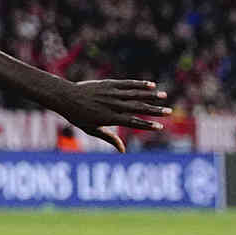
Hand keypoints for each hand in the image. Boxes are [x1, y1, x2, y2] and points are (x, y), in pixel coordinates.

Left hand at [56, 79, 172, 152]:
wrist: (66, 96)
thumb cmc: (78, 116)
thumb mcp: (92, 129)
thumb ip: (109, 138)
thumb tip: (123, 151)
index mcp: (109, 117)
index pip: (132, 122)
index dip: (147, 125)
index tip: (160, 127)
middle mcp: (113, 105)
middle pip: (138, 108)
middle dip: (155, 110)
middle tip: (170, 112)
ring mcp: (111, 93)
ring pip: (135, 94)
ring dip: (150, 95)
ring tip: (164, 96)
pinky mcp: (109, 84)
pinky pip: (127, 83)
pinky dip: (139, 84)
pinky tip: (151, 84)